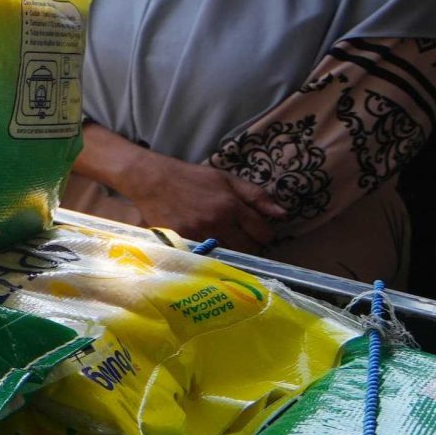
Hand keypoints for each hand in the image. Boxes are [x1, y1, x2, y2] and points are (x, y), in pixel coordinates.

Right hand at [121, 150, 286, 248]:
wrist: (152, 180)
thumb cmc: (191, 178)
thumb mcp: (226, 179)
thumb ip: (256, 195)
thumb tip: (283, 214)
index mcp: (232, 205)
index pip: (263, 233)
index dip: (265, 234)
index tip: (258, 232)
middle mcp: (218, 222)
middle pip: (248, 249)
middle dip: (250, 245)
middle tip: (242, 239)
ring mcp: (199, 234)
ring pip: (229, 255)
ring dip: (231, 251)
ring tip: (225, 242)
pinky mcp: (182, 242)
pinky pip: (206, 256)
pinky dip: (210, 254)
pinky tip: (208, 247)